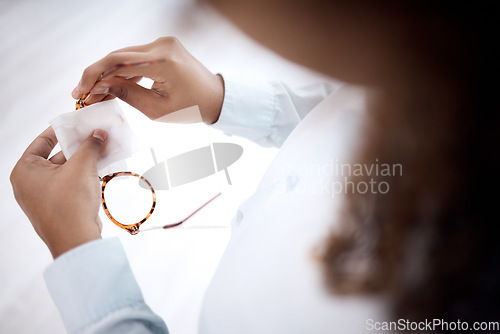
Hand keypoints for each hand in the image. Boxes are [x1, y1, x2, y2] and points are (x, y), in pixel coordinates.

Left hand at [10, 127, 107, 257]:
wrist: (76, 239)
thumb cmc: (70, 204)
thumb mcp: (82, 166)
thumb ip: (90, 146)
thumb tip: (98, 134)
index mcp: (25, 170)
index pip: (42, 142)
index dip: (60, 130)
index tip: (75, 123)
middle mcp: (29, 183)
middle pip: (55, 156)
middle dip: (77, 147)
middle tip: (94, 136)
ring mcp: (42, 197)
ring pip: (65, 171)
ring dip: (84, 161)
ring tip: (102, 150)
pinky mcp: (57, 207)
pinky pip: (70, 184)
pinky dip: (83, 176)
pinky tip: (100, 168)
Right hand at [72, 37, 223, 123]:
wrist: (216, 98)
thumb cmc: (191, 108)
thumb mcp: (157, 109)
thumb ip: (127, 94)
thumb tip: (100, 86)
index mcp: (163, 60)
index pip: (117, 63)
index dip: (94, 77)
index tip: (79, 93)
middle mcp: (162, 45)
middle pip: (118, 56)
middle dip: (97, 75)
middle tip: (81, 95)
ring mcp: (163, 44)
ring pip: (125, 57)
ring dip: (109, 74)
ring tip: (94, 95)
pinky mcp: (164, 48)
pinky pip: (137, 58)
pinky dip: (124, 72)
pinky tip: (111, 87)